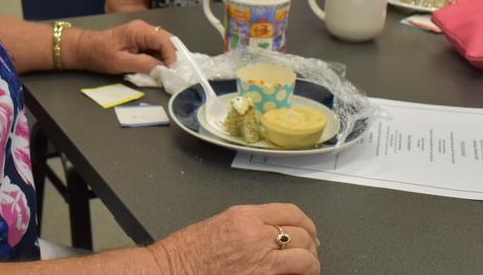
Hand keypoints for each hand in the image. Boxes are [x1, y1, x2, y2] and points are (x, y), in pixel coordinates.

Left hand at [68, 20, 174, 74]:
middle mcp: (143, 28)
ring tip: (166, 72)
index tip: (172, 71)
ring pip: (162, 43)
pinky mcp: (140, 39)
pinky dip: (159, 57)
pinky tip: (157, 67)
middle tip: (172, 73)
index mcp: (139, 31)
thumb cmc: (100, 55)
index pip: (165, 41)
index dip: (171, 56)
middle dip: (172, 56)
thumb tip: (163, 69)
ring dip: (166, 57)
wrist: (85, 49)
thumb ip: (144, 65)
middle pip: (167, 40)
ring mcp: (142, 32)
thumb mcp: (121, 63)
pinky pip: (155, 46)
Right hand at [149, 203, 319, 274]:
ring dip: (310, 263)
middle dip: (310, 245)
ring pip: (305, 257)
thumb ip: (249, 225)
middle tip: (309, 252)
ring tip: (307, 268)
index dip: (306, 223)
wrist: (172, 271)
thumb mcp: (220, 224)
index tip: (309, 231)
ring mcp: (261, 261)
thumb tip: (272, 232)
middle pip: (301, 234)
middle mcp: (255, 235)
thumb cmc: (187, 253)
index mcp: (244, 217)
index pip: (290, 212)